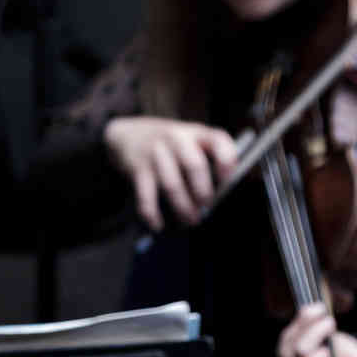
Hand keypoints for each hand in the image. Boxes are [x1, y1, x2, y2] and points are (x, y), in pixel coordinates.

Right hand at [103, 116, 238, 229]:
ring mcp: (156, 154)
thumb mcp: (190, 138)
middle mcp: (176, 139)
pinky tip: (159, 224)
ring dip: (184, 208)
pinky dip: (153, 214)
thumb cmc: (168, 142)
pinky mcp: (138, 169)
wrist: (128, 134)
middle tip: (207, 206)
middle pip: (194, 165)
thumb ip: (207, 157)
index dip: (227, 161)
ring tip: (191, 219)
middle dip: (204, 192)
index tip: (228, 180)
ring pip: (172, 185)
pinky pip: (146, 197)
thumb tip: (223, 191)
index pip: (218, 140)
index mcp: (196, 132)